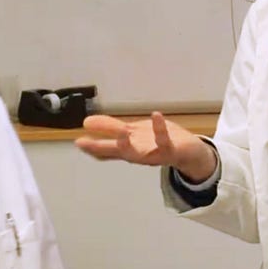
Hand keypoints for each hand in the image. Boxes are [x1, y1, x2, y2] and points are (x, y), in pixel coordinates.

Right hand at [75, 112, 216, 181]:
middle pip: (116, 151)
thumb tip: (88, 122)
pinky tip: (155, 115)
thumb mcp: (133, 133)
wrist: (189, 153)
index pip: (106, 150)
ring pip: (137, 152)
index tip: (78, 142)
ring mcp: (153, 154)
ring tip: (120, 131)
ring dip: (127, 143)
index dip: (92, 147)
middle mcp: (138, 154)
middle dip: (100, 148)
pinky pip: (163, 140)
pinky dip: (159, 128)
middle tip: (82, 142)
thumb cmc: (159, 142)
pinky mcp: (169, 149)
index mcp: (128, 149)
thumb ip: (111, 129)